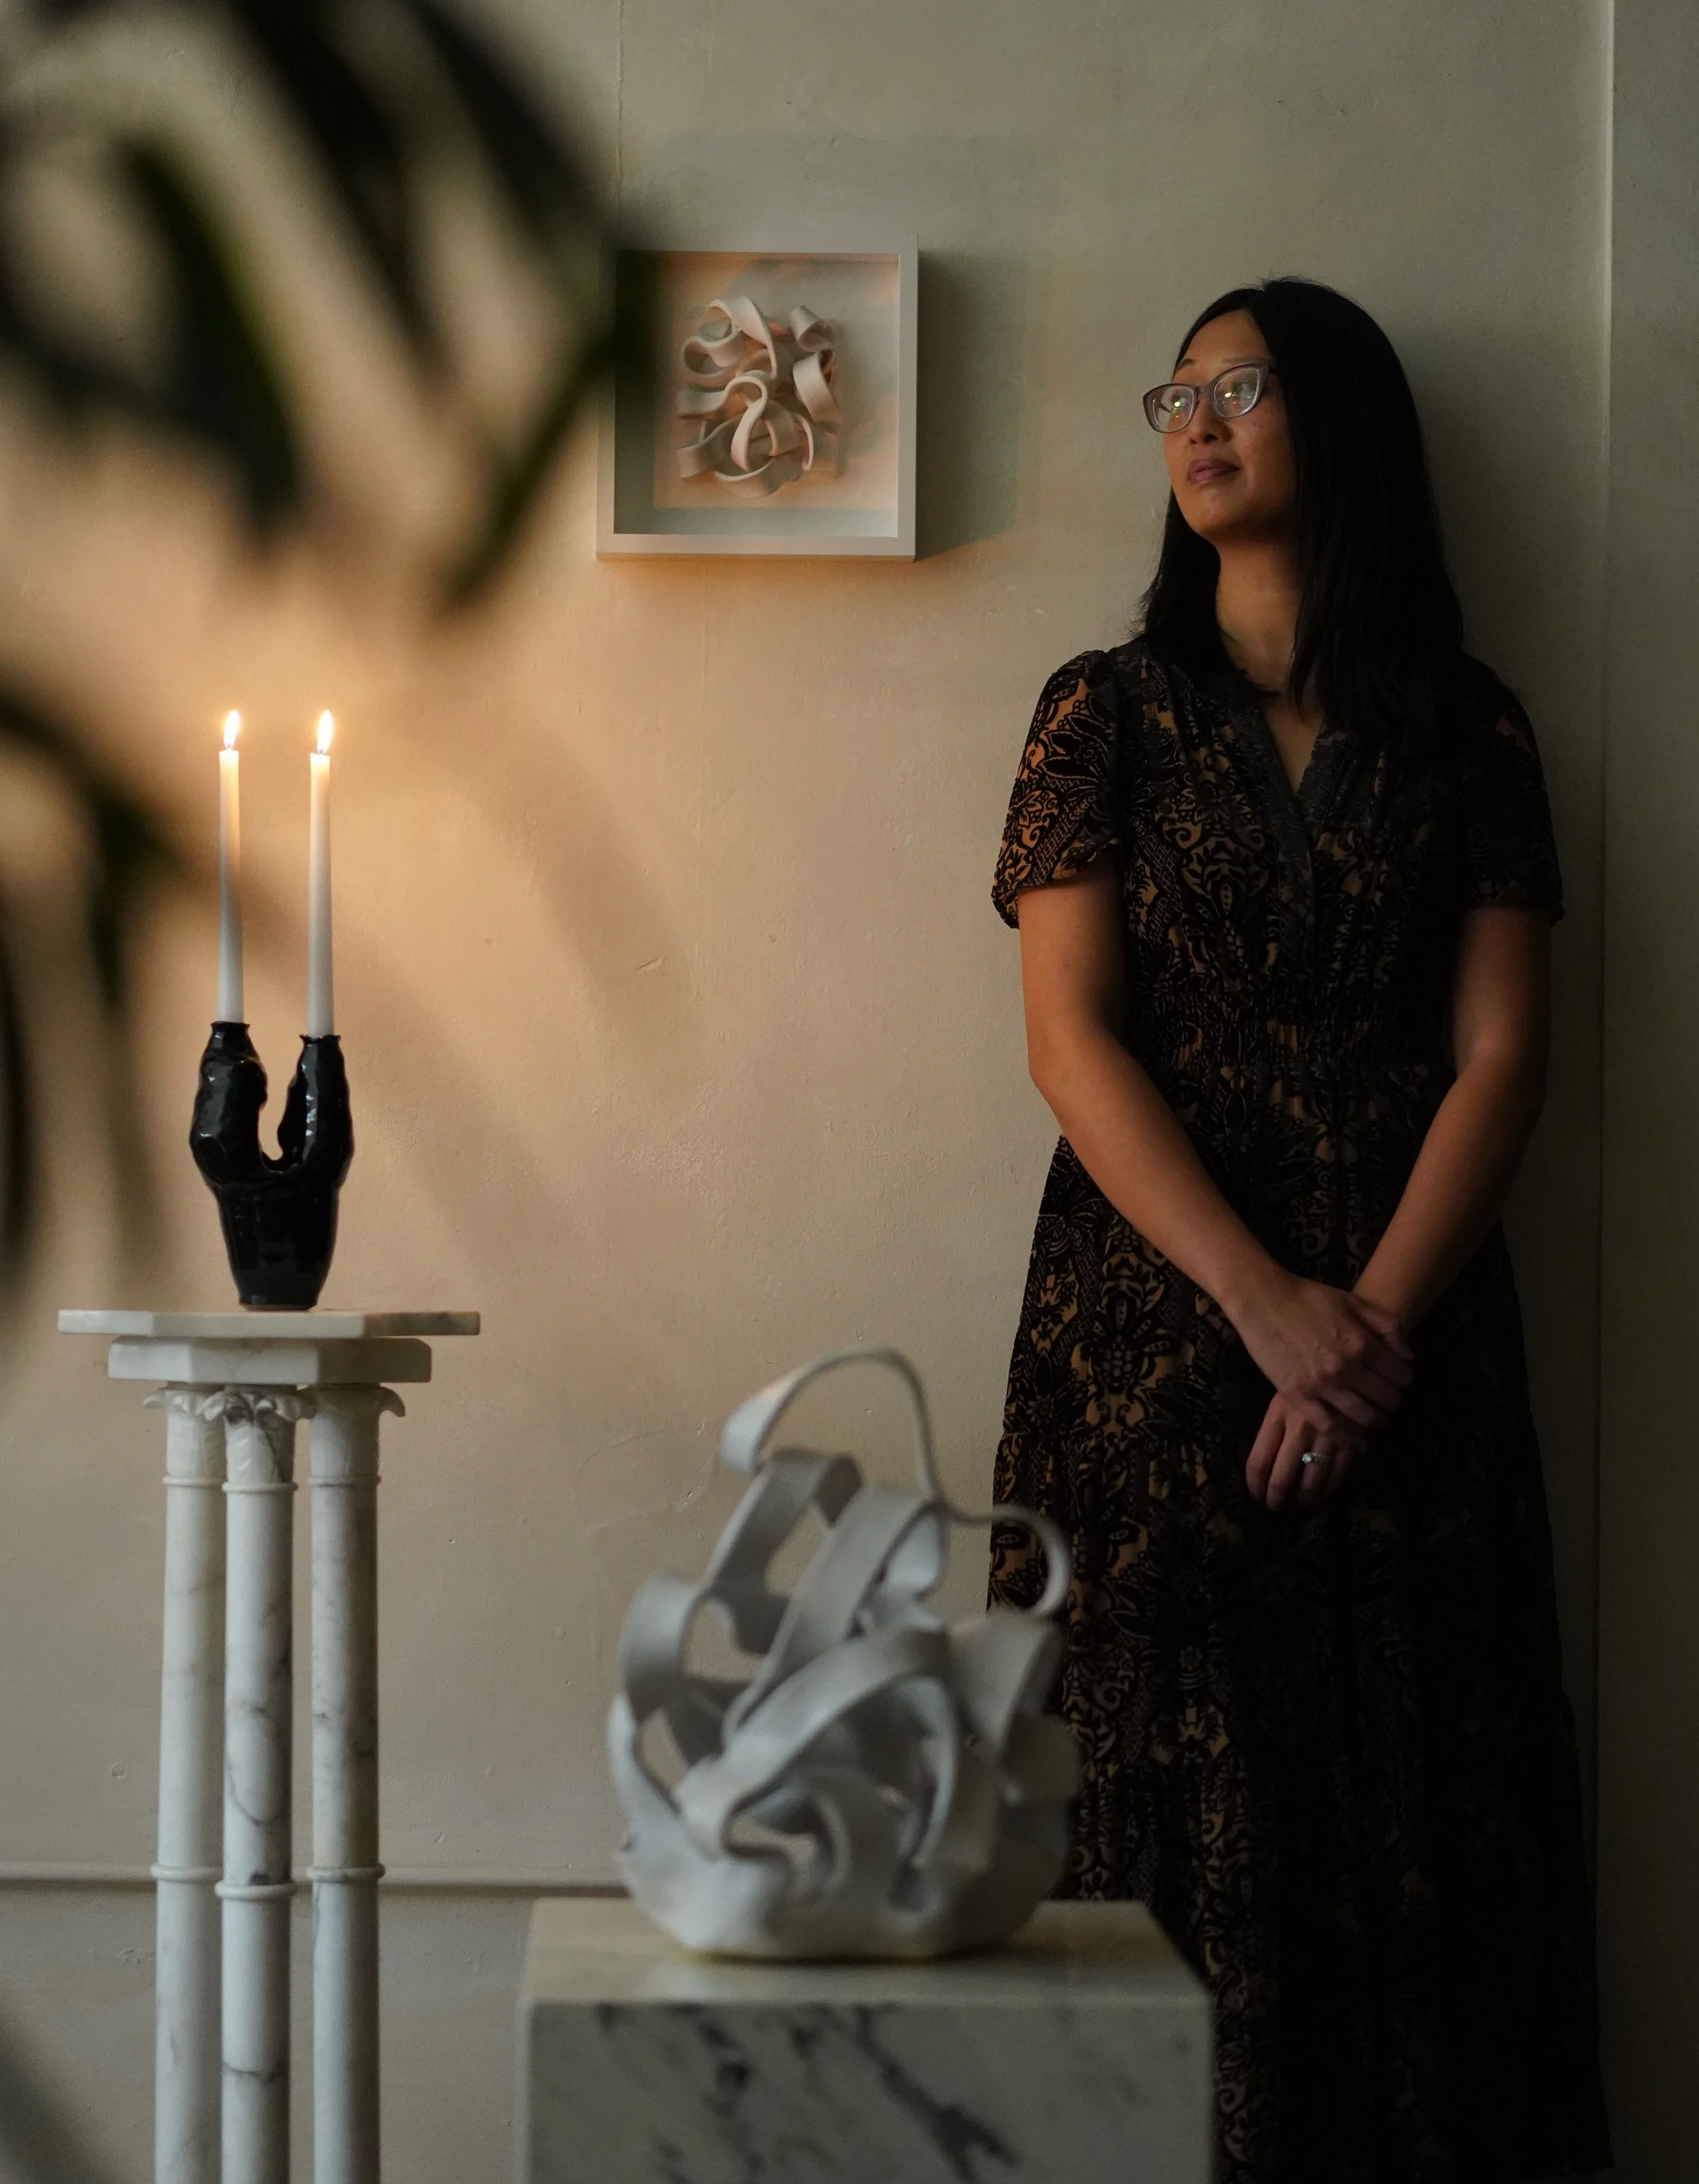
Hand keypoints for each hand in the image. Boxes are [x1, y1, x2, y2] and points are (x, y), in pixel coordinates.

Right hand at [1229, 1269, 1414, 1431]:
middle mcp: (1346, 1367)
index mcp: (1362, 1343)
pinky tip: (1358, 1443)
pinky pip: (1328, 1426)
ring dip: (1377, 1422)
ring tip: (1377, 1420)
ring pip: (1363, 1416)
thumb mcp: (1354, 1302)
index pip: (1400, 1375)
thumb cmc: (1309, 1297)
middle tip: (1389, 1401)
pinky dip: (1347, 1439)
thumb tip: (1409, 1356)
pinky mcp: (1298, 1395)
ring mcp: (1321, 1384)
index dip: (1405, 1380)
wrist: (1263, 1301)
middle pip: (1386, 1398)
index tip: (1400, 1381)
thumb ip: (1387, 1325)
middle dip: (1394, 1401)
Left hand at [1245, 1388, 1363, 1511]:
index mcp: (1276, 1416)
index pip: (1257, 1462)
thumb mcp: (1284, 1394)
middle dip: (1276, 1499)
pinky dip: (1329, 1490)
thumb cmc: (1308, 1376)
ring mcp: (1325, 1437)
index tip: (1256, 1497)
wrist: (1348, 1363)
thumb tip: (1264, 1464)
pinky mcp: (1349, 1441)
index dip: (1255, 1487)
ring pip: (1310, 1482)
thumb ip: (1275, 1426)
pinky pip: (1337, 1475)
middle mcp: (1298, 1430)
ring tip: (1299, 1505)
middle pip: (1281, 1478)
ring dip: (1303, 1500)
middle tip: (1276, 1508)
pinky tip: (1323, 1494)